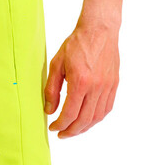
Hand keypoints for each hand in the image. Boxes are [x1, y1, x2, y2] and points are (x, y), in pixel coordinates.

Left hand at [44, 21, 119, 137]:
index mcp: (80, 82)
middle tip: (61, 134)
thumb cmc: (76, 44)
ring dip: (84, 127)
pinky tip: (88, 120)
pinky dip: (96, 118)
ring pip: (97, 117)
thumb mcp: (56, 65)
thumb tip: (49, 110)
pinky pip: (107, 108)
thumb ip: (52, 89)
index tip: (53, 127)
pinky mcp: (114, 84)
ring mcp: (108, 87)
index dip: (60, 124)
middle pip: (84, 120)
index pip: (70, 113)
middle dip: (71, 131)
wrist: (99, 30)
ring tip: (73, 130)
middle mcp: (97, 87)